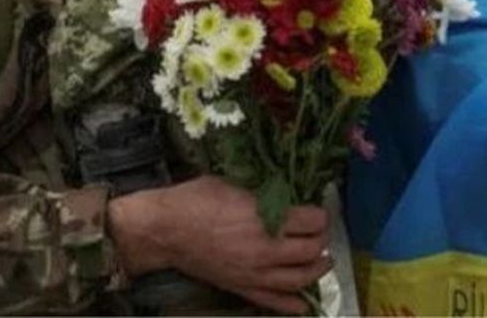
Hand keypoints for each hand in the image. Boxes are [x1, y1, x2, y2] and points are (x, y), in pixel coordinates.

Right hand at [109, 176, 330, 314]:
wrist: (164, 230)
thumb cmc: (195, 199)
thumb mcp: (234, 182)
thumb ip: (263, 191)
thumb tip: (285, 192)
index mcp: (264, 217)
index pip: (313, 221)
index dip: (321, 215)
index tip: (318, 211)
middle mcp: (265, 248)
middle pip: (312, 251)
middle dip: (322, 241)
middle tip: (320, 233)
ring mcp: (254, 273)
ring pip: (300, 279)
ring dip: (317, 270)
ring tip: (323, 261)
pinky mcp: (241, 287)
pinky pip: (274, 302)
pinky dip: (293, 304)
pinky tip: (303, 301)